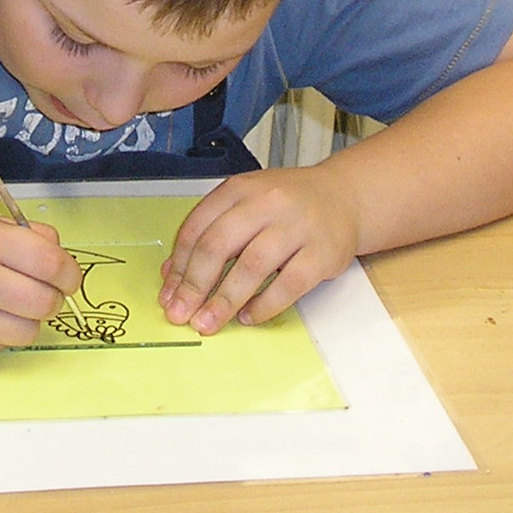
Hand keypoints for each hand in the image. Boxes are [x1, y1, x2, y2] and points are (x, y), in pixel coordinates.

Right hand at [0, 204, 80, 352]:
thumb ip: (21, 235)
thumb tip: (58, 255)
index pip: (50, 263)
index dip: (69, 271)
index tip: (68, 273)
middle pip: (45, 301)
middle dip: (54, 295)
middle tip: (45, 286)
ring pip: (29, 331)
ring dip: (32, 317)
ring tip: (16, 300)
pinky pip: (3, 344)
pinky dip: (6, 330)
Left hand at [160, 167, 360, 332]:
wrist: (343, 196)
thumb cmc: (287, 205)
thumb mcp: (245, 204)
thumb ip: (210, 232)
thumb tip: (174, 276)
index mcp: (239, 189)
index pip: (197, 228)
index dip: (179, 266)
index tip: (169, 294)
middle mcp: (266, 203)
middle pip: (219, 245)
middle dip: (195, 285)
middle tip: (182, 314)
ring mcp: (297, 226)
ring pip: (252, 266)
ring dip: (225, 300)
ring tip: (209, 322)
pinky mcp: (323, 252)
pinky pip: (289, 284)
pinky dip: (265, 305)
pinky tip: (248, 316)